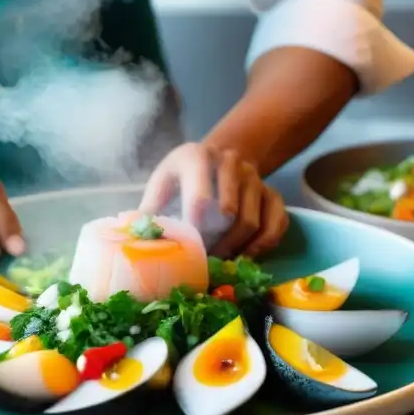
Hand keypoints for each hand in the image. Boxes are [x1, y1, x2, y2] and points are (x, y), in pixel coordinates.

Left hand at [139, 142, 288, 258]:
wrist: (222, 154)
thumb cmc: (185, 174)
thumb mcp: (164, 181)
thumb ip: (151, 206)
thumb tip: (136, 238)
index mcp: (197, 157)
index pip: (200, 197)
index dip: (195, 227)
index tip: (189, 246)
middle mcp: (231, 162)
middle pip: (229, 213)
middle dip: (216, 243)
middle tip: (205, 260)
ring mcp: (255, 177)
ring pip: (252, 222)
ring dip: (236, 247)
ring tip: (221, 260)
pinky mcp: (273, 192)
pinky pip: (277, 223)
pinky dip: (264, 244)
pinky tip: (247, 254)